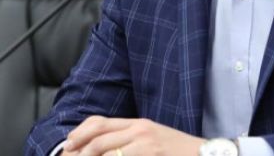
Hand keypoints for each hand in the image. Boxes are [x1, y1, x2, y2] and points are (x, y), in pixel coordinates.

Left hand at [62, 116, 204, 155]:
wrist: (205, 154)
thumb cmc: (178, 152)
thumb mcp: (153, 140)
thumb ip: (131, 141)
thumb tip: (104, 150)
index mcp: (138, 124)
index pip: (100, 122)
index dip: (80, 133)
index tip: (68, 145)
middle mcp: (139, 128)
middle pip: (98, 136)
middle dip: (78, 151)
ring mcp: (145, 141)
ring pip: (104, 149)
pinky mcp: (150, 151)